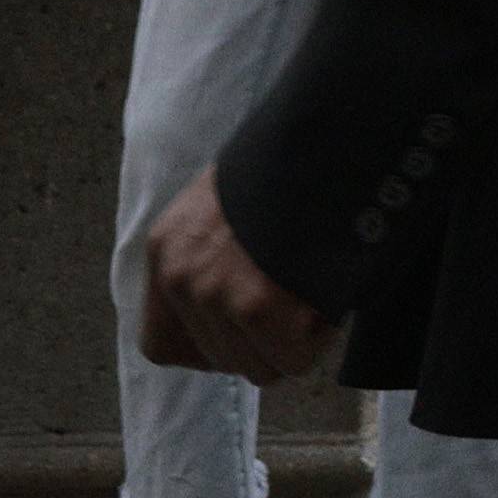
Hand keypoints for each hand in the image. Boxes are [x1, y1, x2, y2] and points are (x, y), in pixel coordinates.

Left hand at [128, 175, 334, 381]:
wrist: (335, 132)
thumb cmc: (289, 165)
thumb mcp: (225, 202)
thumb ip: (212, 256)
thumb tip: (236, 313)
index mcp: (167, 248)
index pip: (162, 345)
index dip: (208, 347)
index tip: (243, 332)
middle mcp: (182, 277)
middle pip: (221, 359)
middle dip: (263, 342)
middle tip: (297, 304)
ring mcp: (221, 294)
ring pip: (260, 366)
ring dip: (294, 342)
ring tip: (316, 294)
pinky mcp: (265, 309)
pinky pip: (294, 357)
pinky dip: (321, 340)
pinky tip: (331, 299)